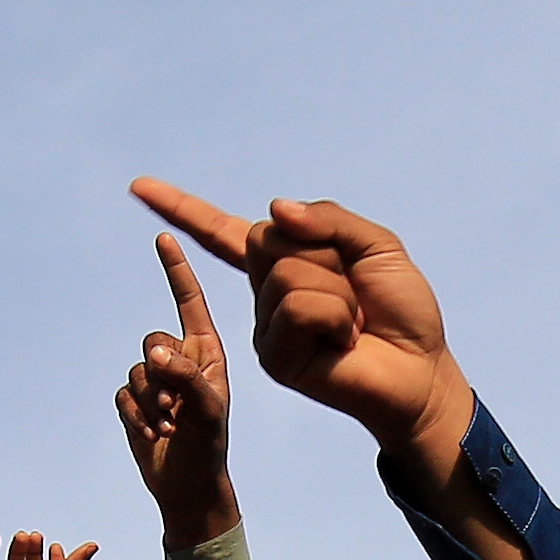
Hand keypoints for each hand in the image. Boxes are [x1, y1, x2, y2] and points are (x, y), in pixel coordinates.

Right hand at [116, 231, 239, 548]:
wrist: (187, 486)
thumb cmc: (208, 447)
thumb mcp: (207, 412)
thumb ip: (185, 378)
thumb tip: (154, 354)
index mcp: (207, 352)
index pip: (189, 301)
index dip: (176, 269)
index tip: (163, 237)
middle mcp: (182, 359)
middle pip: (152, 340)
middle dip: (159, 374)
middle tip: (176, 408)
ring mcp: (157, 379)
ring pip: (135, 368)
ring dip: (149, 401)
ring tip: (169, 425)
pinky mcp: (134, 399)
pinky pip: (121, 393)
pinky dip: (134, 415)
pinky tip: (152, 433)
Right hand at [133, 179, 471, 489]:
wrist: (420, 370)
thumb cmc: (401, 310)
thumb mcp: (376, 245)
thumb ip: (327, 219)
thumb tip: (272, 211)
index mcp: (284, 262)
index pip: (223, 231)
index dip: (182, 209)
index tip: (139, 188)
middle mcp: (264, 294)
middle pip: (268, 239)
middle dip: (324, 253)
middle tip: (354, 291)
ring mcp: (265, 327)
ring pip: (287, 274)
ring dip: (337, 291)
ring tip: (353, 322)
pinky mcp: (274, 356)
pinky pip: (298, 306)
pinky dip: (335, 315)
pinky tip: (346, 340)